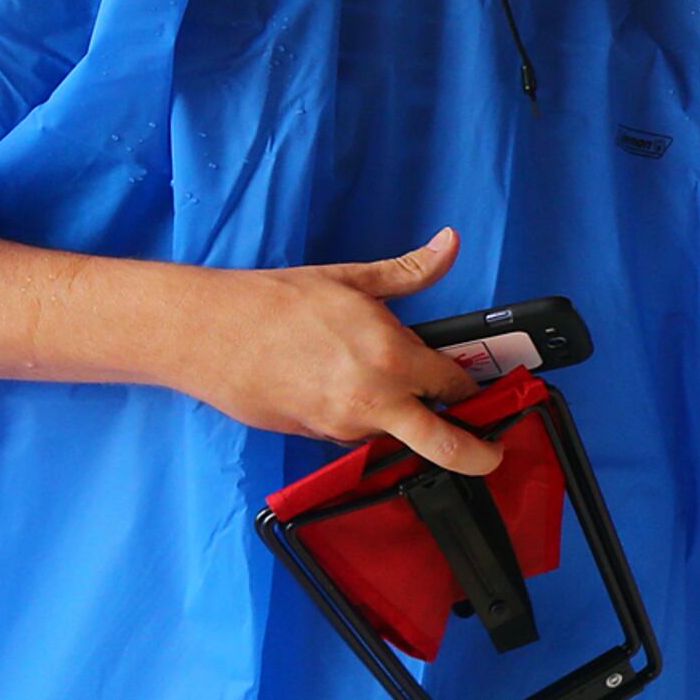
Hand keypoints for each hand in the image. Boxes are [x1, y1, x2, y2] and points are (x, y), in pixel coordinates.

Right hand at [170, 226, 499, 473]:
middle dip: (477, 455)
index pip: (455, 383)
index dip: (472, 384)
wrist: (206, 333)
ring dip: (407, 426)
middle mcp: (375, 400)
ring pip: (396, 439)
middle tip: (493, 454)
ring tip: (402, 400)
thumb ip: (410, 271)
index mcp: (392, 357)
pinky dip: (366, 422)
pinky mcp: (316, 439)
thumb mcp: (350, 279)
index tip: (479, 385)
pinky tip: (349, 393)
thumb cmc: (274, 303)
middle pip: (444, 445)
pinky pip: (357, 437)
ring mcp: (344, 426)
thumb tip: (449, 244)